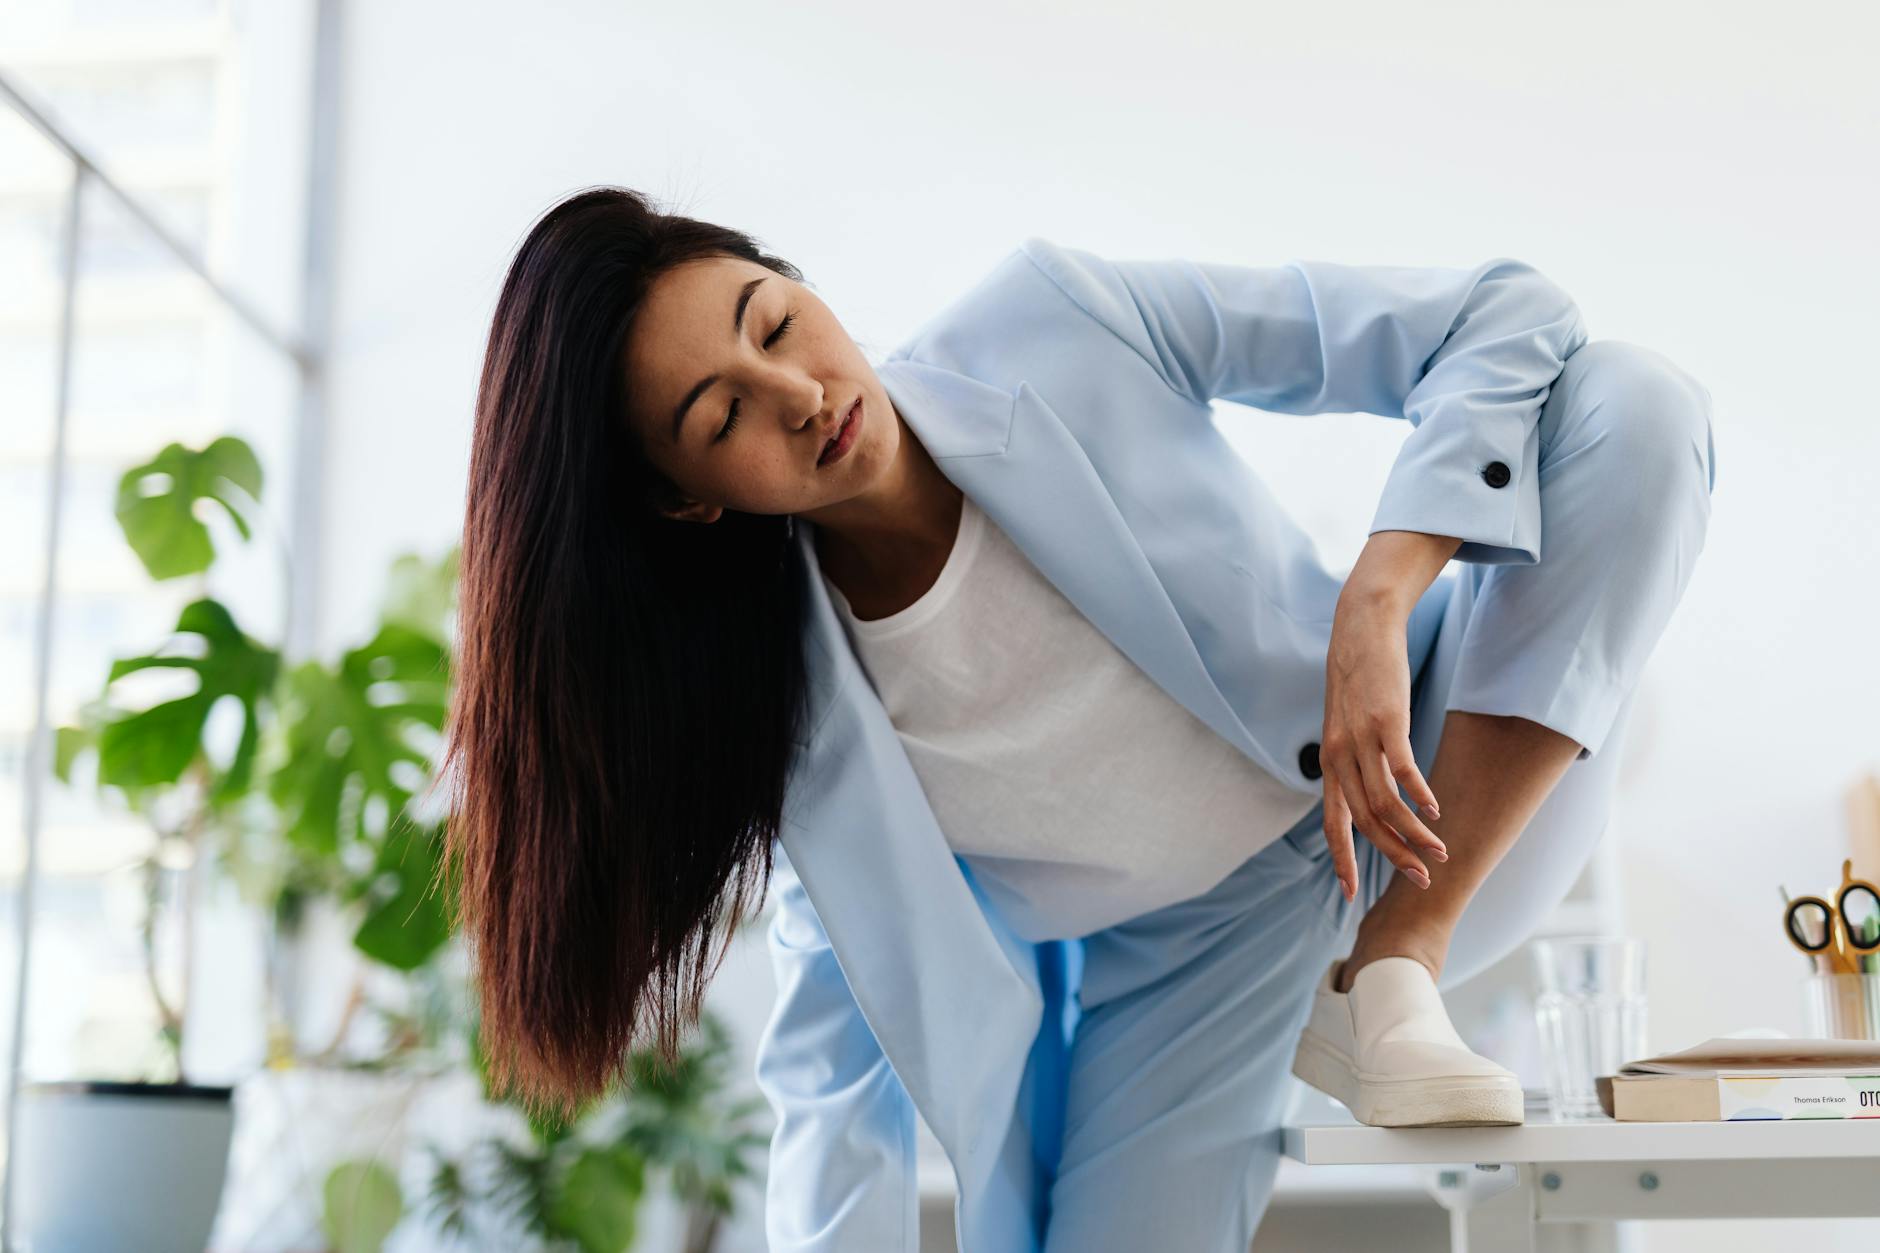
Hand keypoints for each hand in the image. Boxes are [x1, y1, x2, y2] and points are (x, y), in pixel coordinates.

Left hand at [1319, 590, 1447, 903]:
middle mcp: (1339, 756)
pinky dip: (1419, 793)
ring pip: (1385, 803)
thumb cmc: (1358, 676)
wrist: (1360, 625)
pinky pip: (1402, 768)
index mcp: (1330, 763)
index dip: (1343, 860)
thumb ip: (1355, 757)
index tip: (1349, 896)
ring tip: (1440, 852)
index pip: (1333, 823)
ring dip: (1414, 833)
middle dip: (1394, 856)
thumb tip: (1368, 788)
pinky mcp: (1384, 720)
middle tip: (1421, 881)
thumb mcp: (1347, 722)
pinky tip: (1436, 810)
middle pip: (1365, 822)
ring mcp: (1360, 739)